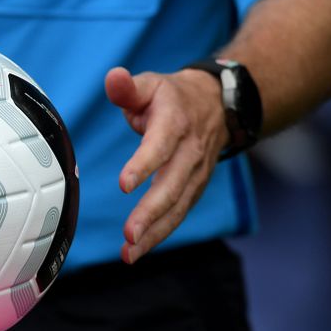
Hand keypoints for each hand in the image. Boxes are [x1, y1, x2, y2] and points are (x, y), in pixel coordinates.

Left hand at [104, 66, 229, 263]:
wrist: (217, 105)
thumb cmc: (172, 97)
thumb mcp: (151, 84)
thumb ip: (128, 87)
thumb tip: (113, 78)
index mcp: (175, 123)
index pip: (160, 146)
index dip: (144, 164)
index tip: (125, 184)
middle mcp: (190, 152)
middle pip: (172, 186)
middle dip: (151, 212)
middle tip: (130, 233)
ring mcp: (196, 174)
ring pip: (177, 207)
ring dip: (154, 233)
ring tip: (129, 252)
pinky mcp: (193, 189)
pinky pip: (178, 214)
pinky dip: (159, 234)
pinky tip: (137, 251)